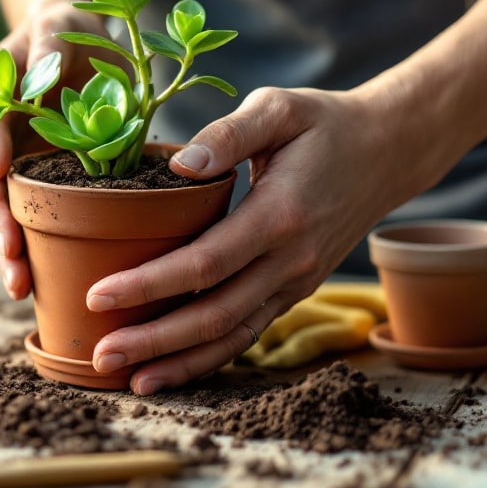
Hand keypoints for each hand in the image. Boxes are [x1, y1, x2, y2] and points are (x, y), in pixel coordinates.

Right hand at [0, 0, 104, 298]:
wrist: (75, 43)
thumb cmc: (64, 30)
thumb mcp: (57, 27)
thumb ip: (48, 48)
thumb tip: (42, 76)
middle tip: (11, 253)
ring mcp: (10, 164)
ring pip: (0, 212)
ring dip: (6, 249)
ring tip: (18, 285)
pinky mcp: (34, 182)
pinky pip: (27, 219)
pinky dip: (30, 250)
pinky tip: (36, 283)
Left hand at [86, 86, 431, 393]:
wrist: (388, 151)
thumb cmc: (322, 124)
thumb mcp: (278, 108)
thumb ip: (227, 134)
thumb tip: (180, 166)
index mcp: (281, 215)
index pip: (205, 263)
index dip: (150, 284)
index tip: (99, 295)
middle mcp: (291, 261)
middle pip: (214, 315)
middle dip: (154, 340)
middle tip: (102, 354)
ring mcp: (295, 283)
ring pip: (233, 336)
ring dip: (179, 363)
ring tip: (129, 380)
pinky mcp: (293, 292)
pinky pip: (247, 333)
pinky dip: (208, 358)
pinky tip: (168, 370)